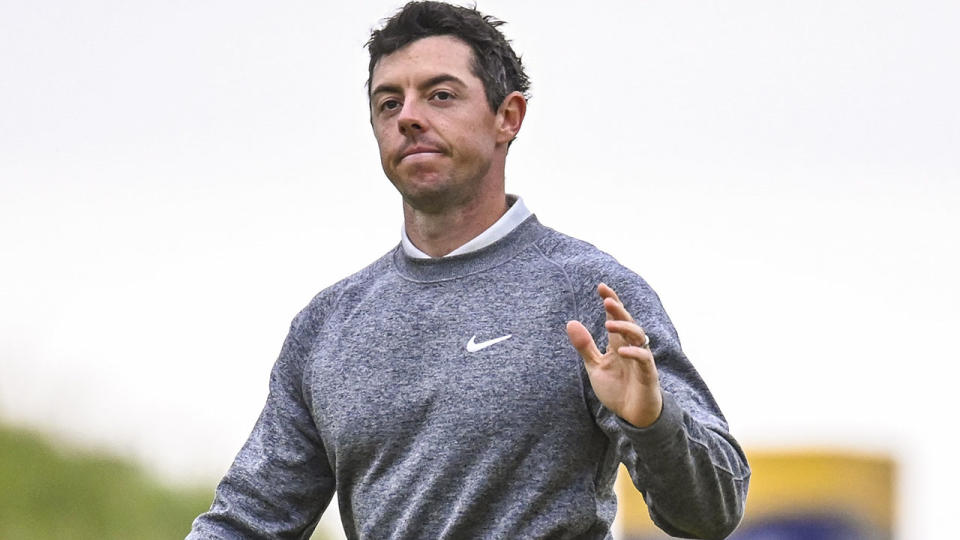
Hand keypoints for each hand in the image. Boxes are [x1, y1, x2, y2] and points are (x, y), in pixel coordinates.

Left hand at [566, 283, 662, 427]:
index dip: (610, 302)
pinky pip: (644, 359)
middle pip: (628, 323)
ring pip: (638, 336)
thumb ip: (585, 346)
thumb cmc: (616, 389)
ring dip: (625, 328)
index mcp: (617, 344)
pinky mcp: (648, 374)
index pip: (615, 318)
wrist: (632, 415)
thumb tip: (570, 322)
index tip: (601, 287)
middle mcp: (630, 347)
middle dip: (619, 310)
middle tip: (607, 301)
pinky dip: (634, 353)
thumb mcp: (595, 367)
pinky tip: (621, 350)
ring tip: (609, 323)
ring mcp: (640, 359)